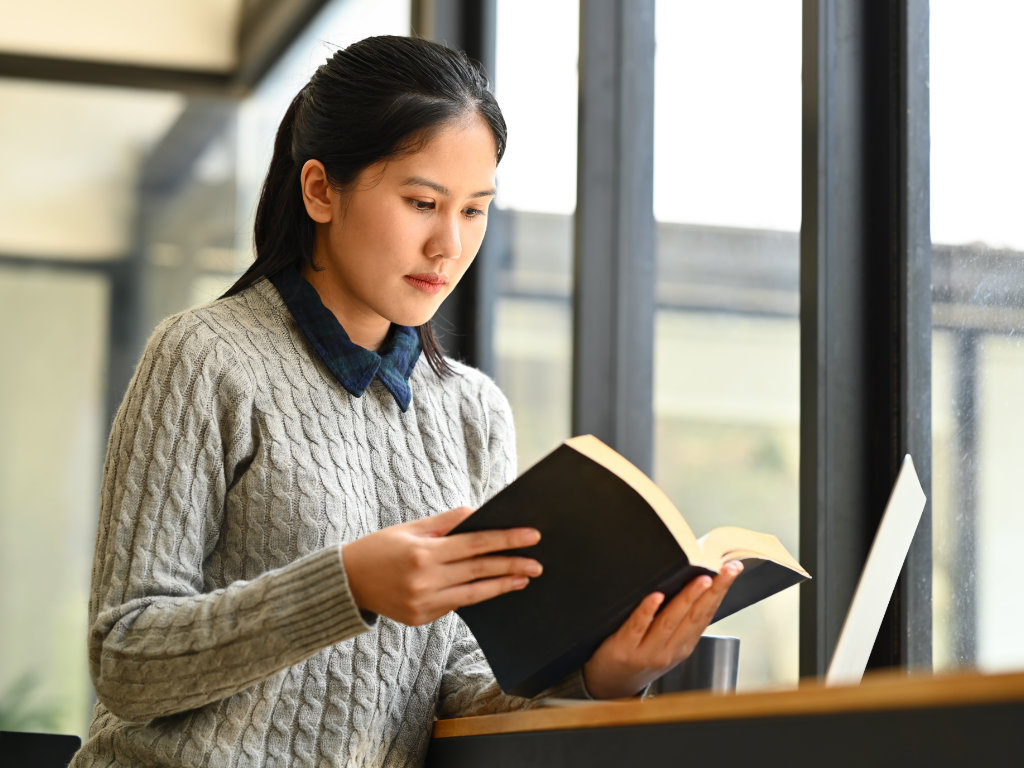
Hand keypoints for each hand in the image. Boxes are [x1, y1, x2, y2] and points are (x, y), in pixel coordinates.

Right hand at [341, 506, 542, 625]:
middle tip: (537, 563)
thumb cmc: (380, 548)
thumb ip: (447, 523)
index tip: (531, 536)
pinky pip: (455, 605)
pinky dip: (475, 595)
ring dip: (501, 586)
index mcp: (423, 554)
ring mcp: (423, 604)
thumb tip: (480, 513)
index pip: (475, 545)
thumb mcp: (411, 528)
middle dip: (511, 566)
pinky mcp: (420, 619)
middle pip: (479, 571)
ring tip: (524, 578)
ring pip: (472, 594)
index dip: (505, 540)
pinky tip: (492, 587)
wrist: (346, 583)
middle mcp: (425, 581)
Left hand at [582, 561, 742, 698]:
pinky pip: (637, 627)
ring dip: (688, 598)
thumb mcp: (665, 644)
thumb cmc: (638, 658)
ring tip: (701, 580)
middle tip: (725, 570)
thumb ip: (677, 619)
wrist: (610, 684)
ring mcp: (647, 651)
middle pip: (695, 616)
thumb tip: (689, 582)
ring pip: (670, 621)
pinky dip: (648, 611)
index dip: (721, 591)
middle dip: (713, 591)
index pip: (706, 614)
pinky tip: (656, 596)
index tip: (732, 570)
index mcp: (683, 645)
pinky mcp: (623, 648)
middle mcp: (670, 650)